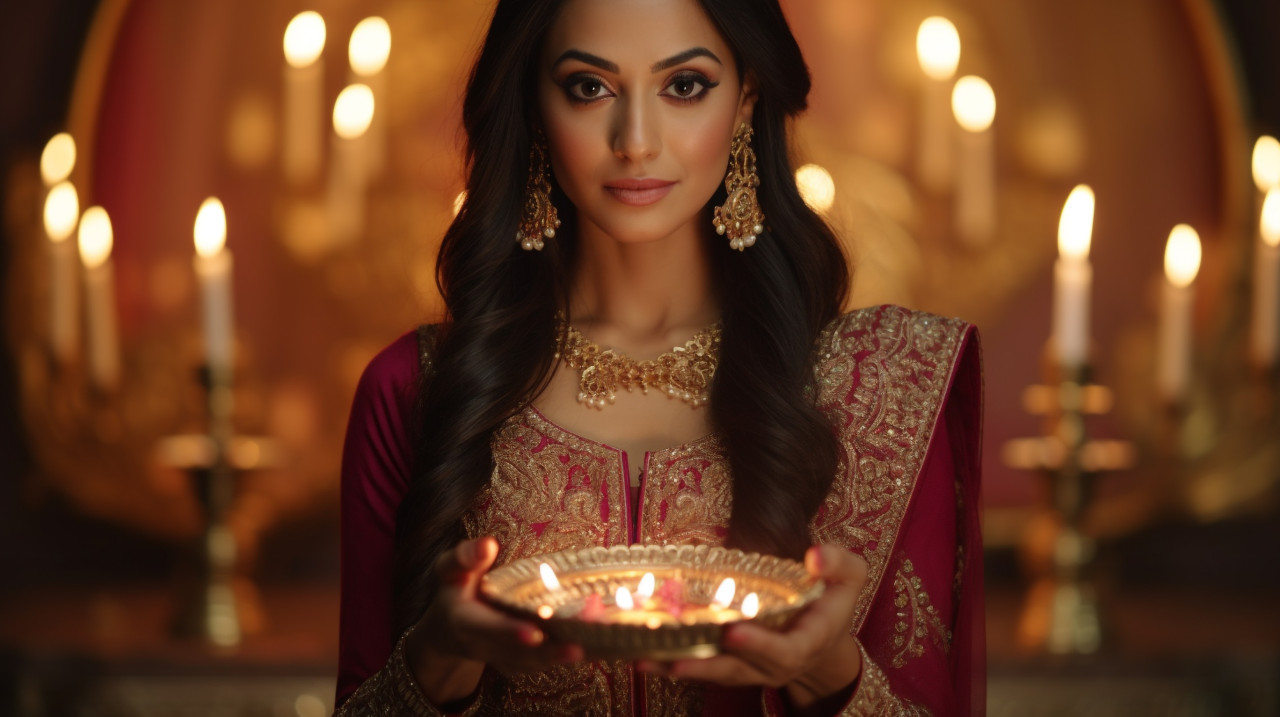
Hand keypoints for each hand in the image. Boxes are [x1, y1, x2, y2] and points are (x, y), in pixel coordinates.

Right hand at [408, 537, 582, 703]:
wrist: (451, 631)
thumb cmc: (455, 590)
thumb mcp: (451, 570)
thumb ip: (465, 557)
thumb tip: (488, 544)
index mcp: (466, 622)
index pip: (488, 629)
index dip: (509, 632)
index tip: (533, 633)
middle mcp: (486, 646)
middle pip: (520, 654)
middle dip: (549, 652)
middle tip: (578, 647)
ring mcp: (505, 658)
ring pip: (537, 662)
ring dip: (566, 654)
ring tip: (596, 639)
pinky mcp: (522, 662)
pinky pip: (546, 661)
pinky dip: (570, 651)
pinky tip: (598, 637)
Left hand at [639, 545, 869, 707]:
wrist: (825, 638)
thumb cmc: (833, 599)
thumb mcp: (850, 576)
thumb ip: (839, 563)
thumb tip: (814, 557)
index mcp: (808, 641)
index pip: (786, 651)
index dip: (761, 645)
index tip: (735, 631)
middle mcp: (778, 662)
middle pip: (742, 669)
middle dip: (710, 665)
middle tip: (677, 657)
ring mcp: (753, 667)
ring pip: (716, 672)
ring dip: (681, 668)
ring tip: (645, 660)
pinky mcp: (733, 664)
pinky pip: (703, 667)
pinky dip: (671, 664)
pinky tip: (641, 658)